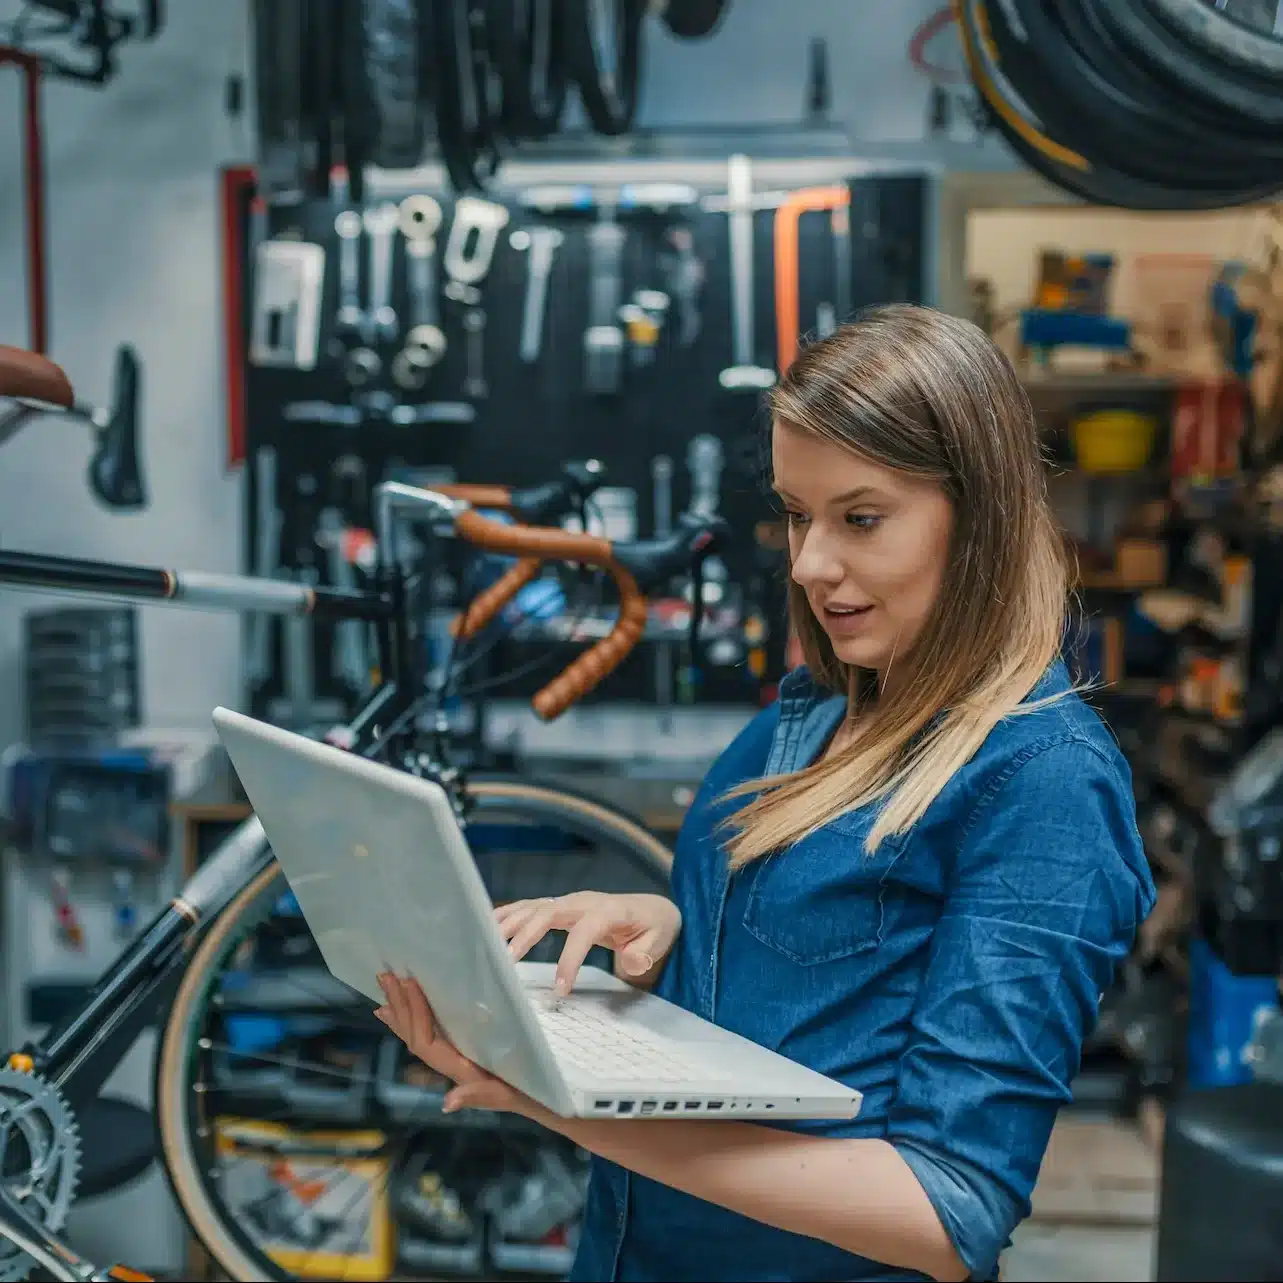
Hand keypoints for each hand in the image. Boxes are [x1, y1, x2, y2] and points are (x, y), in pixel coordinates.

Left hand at [374, 972, 537, 1116]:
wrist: (539, 1099)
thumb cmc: (525, 1093)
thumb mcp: (503, 1094)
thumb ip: (476, 1095)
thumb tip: (447, 1103)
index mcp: (455, 1068)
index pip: (425, 1040)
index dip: (415, 1013)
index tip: (409, 984)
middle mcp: (447, 1062)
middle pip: (415, 1033)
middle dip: (400, 1005)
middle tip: (385, 976)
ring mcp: (452, 1056)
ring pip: (418, 1031)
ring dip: (402, 1008)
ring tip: (386, 985)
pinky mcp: (461, 1050)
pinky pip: (430, 1031)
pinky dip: (415, 1016)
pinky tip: (407, 1004)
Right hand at [496, 891, 680, 994]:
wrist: (653, 909)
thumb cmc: (654, 928)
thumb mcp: (659, 940)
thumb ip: (645, 953)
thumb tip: (630, 960)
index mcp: (609, 910)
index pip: (584, 930)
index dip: (569, 958)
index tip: (560, 990)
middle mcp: (584, 901)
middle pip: (549, 912)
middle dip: (526, 936)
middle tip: (505, 964)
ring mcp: (570, 901)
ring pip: (534, 907)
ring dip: (509, 924)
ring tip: (485, 944)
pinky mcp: (560, 906)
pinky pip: (530, 907)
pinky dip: (507, 915)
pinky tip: (487, 927)